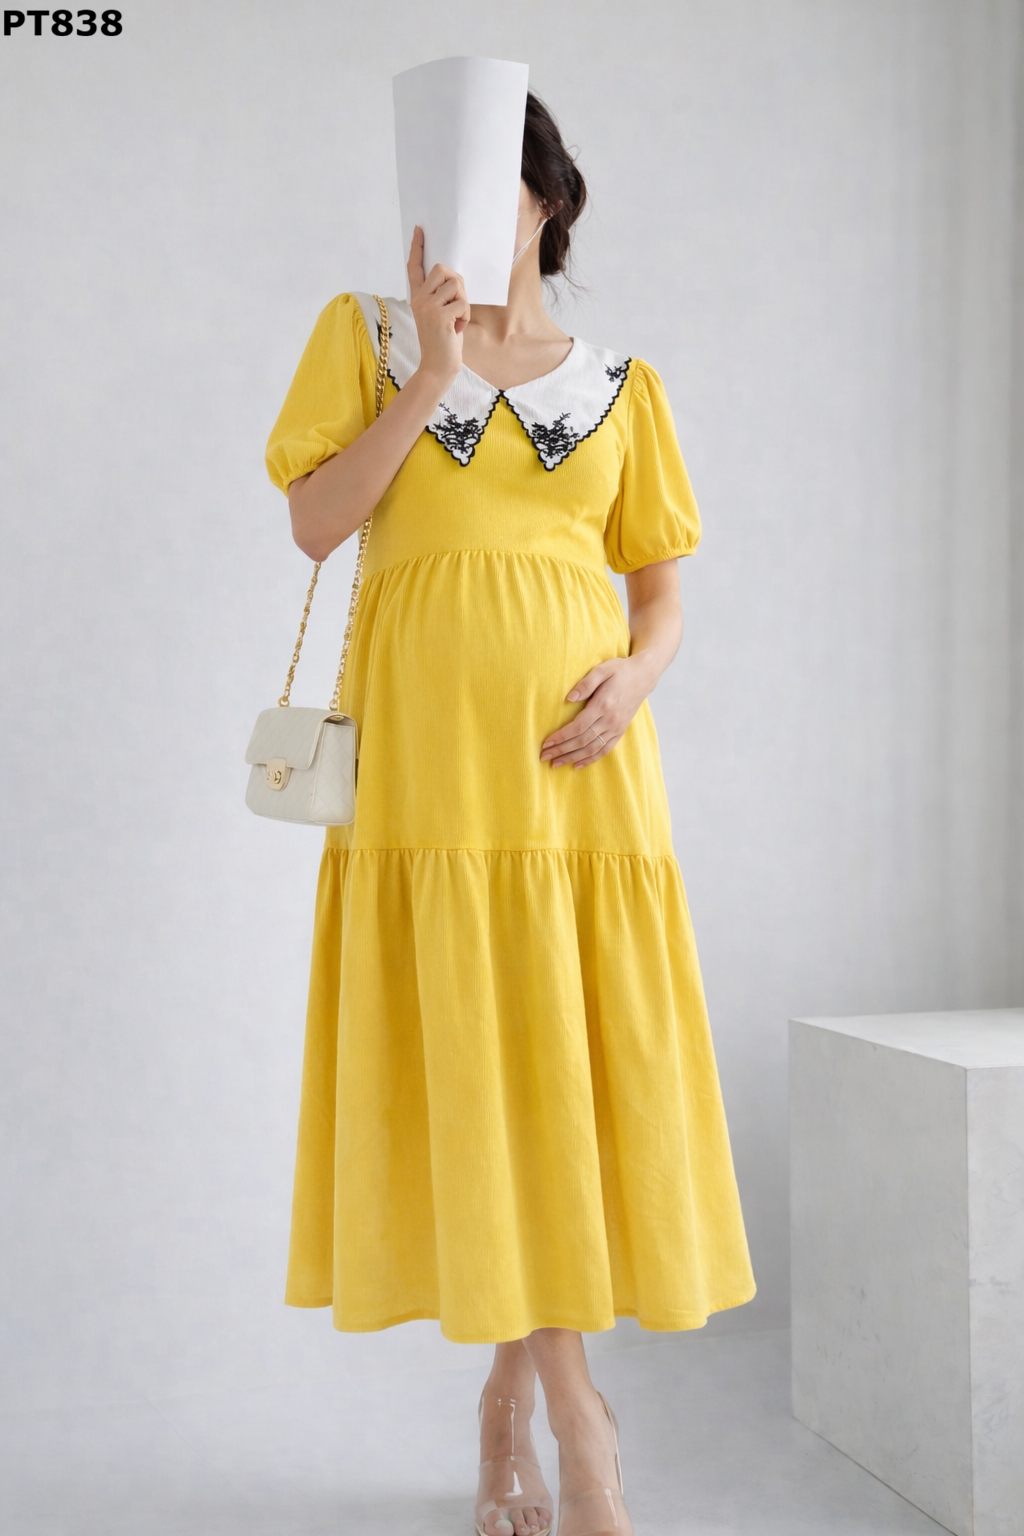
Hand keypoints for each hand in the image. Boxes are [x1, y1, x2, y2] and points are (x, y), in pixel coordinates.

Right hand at [407, 226, 469, 389]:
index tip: (419, 230)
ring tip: (457, 320)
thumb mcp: (440, 315)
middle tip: (457, 304)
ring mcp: (427, 307)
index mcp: (418, 298)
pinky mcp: (439, 315)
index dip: (417, 248)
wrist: (437, 367)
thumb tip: (454, 279)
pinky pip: (462, 303)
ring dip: (464, 302)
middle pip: (442, 269)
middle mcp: (419, 299)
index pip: (415, 268)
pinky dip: (465, 316)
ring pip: (455, 285)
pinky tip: (457, 328)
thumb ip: (441, 297)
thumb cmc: (443, 342)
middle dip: (457, 284)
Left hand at [540, 655, 655, 768]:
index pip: (578, 727)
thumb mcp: (602, 669)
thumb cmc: (620, 670)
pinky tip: (577, 765)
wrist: (643, 676)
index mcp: (603, 705)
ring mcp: (616, 728)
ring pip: (592, 749)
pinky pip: (605, 750)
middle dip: (562, 750)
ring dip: (572, 758)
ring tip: (556, 764)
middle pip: (582, 741)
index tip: (546, 743)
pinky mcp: (620, 731)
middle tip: (544, 756)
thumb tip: (569, 698)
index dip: (561, 737)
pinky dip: (590, 759)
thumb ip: (585, 683)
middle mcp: (610, 720)